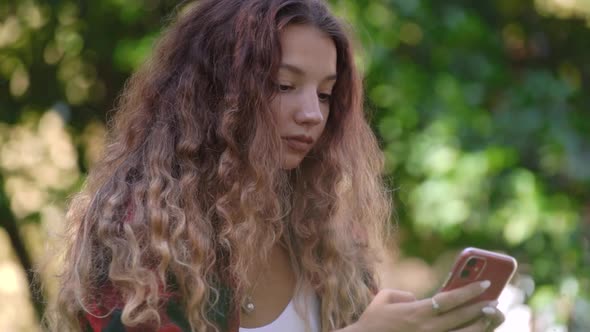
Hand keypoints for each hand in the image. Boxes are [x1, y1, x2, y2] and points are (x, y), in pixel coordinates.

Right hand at [345, 280, 504, 331]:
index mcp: (416, 311)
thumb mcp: (383, 299)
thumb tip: (417, 298)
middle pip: (462, 317)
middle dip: (482, 308)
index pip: (450, 298)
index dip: (470, 290)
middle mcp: (427, 328)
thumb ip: (402, 293)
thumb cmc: (372, 322)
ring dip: (480, 326)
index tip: (486, 284)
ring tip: (491, 318)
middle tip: (496, 302)